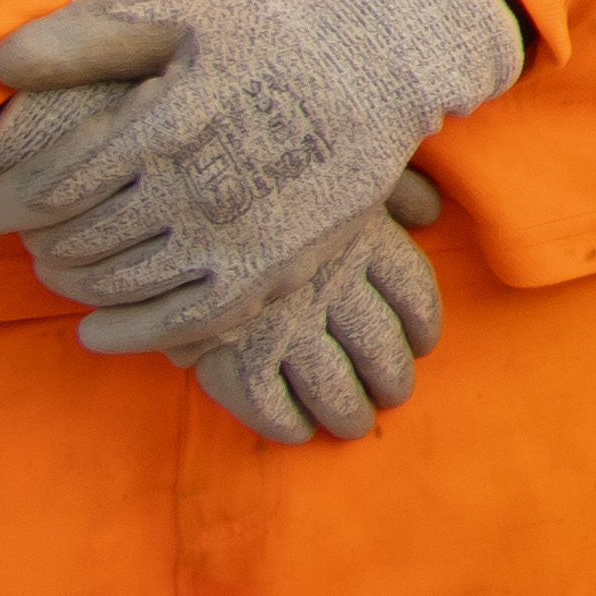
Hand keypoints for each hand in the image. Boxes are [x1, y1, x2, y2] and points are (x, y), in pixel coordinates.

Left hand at [0, 0, 522, 350]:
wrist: (383, 73)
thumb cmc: (272, 42)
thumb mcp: (183, 20)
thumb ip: (88, 39)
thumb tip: (1, 65)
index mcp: (167, 123)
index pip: (53, 185)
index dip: (6, 202)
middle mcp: (197, 185)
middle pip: (80, 239)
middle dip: (37, 242)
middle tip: (24, 238)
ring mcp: (237, 234)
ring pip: (122, 282)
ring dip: (75, 283)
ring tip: (58, 270)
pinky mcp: (272, 270)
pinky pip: (182, 321)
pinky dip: (130, 332)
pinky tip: (98, 329)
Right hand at [181, 172, 447, 443]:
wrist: (167, 192)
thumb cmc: (260, 177)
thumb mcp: (330, 167)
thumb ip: (387, 186)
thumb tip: (428, 210)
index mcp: (361, 239)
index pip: (413, 295)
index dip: (421, 327)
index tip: (421, 344)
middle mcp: (330, 284)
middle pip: (381, 349)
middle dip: (391, 380)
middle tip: (391, 395)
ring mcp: (283, 321)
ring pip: (334, 385)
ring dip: (348, 412)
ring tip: (353, 422)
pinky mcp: (234, 351)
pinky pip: (271, 404)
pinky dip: (288, 424)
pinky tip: (298, 429)